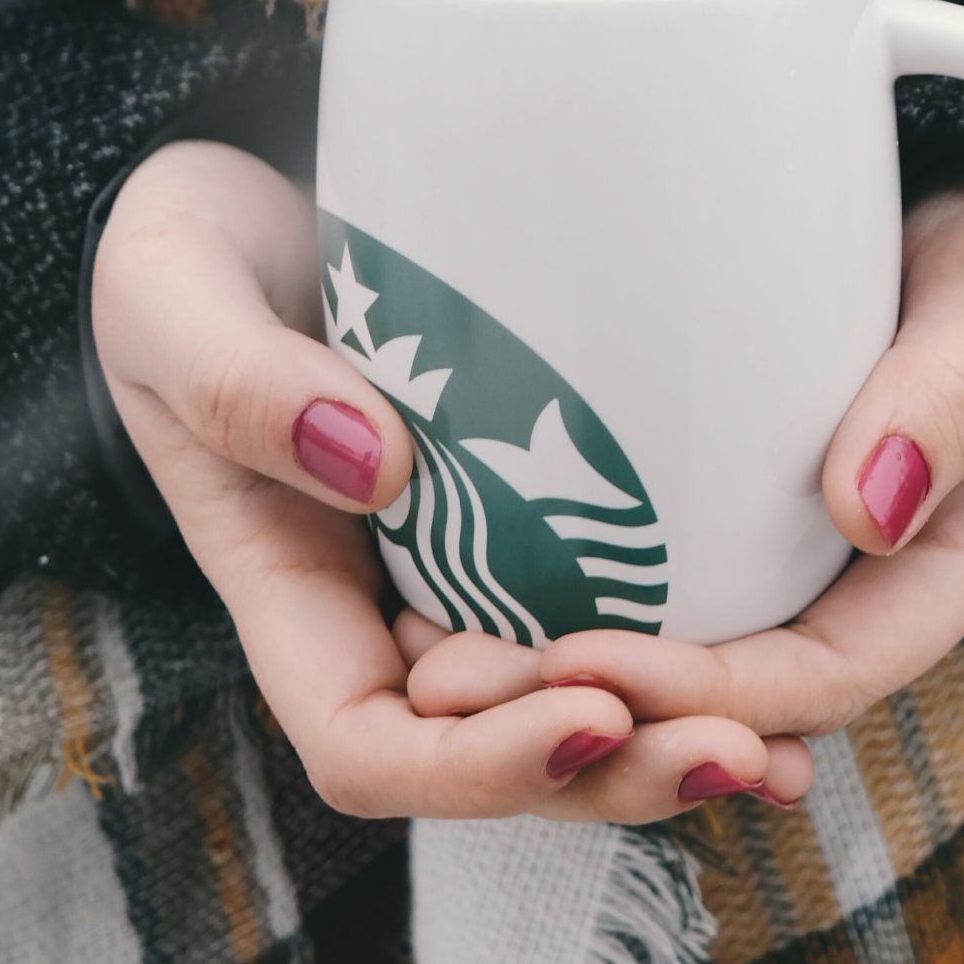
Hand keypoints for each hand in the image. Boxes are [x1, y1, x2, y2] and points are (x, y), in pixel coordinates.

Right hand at [92, 142, 811, 820]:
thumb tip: (375, 464)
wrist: (257, 187)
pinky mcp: (542, 515)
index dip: (477, 765)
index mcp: (290, 595)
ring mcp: (470, 574)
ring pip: (574, 707)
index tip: (584, 710)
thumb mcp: (171, 291)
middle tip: (732, 748)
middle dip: (612, 776)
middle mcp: (386, 614)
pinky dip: (699, 661)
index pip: (372, 746)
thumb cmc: (190, 249)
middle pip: (499, 754)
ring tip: (779, 748)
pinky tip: (792, 675)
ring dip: (670, 741)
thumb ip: (236, 379)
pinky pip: (621, 613)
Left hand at [407, 187, 963, 745]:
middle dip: (593, 711)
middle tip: (450, 685)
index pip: (821, 674)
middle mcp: (868, 587)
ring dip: (550, 675)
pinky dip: (551, 598)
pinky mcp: (731, 513)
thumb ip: (955, 389)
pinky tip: (445, 586)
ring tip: (424, 660)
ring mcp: (797, 557)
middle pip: (728, 695)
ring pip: (675, 651)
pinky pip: (646, 580)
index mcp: (952, 564)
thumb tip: (874, 510)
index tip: (580, 661)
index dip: (701, 690)